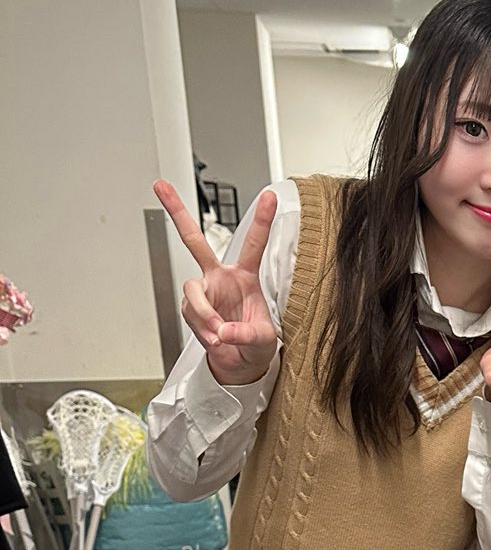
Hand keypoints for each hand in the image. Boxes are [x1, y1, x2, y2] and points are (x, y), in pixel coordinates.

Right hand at [154, 180, 278, 385]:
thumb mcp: (263, 340)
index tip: (269, 196)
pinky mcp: (191, 309)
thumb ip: (247, 333)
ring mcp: (203, 292)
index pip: (253, 244)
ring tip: (219, 334)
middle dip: (177, 213)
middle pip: (194, 240)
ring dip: (204, 314)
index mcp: (245, 276)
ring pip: (191, 291)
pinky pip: (191, 314)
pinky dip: (202, 330)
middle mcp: (220, 278)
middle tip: (161, 186)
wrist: (240, 362)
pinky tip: (214, 339)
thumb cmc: (256, 344)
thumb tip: (225, 330)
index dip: (262, 220)